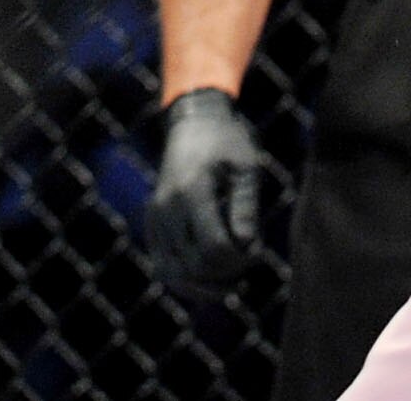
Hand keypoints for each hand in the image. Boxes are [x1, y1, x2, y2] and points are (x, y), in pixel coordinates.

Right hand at [146, 88, 266, 288]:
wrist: (193, 124)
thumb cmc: (227, 143)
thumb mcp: (246, 166)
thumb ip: (246, 207)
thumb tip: (247, 247)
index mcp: (191, 190)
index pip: (214, 246)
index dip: (240, 258)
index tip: (258, 248)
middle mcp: (166, 207)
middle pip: (194, 265)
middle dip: (226, 272)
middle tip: (249, 260)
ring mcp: (155, 218)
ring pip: (173, 274)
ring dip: (205, 286)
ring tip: (233, 282)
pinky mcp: (152, 225)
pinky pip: (163, 267)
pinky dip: (186, 281)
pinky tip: (211, 282)